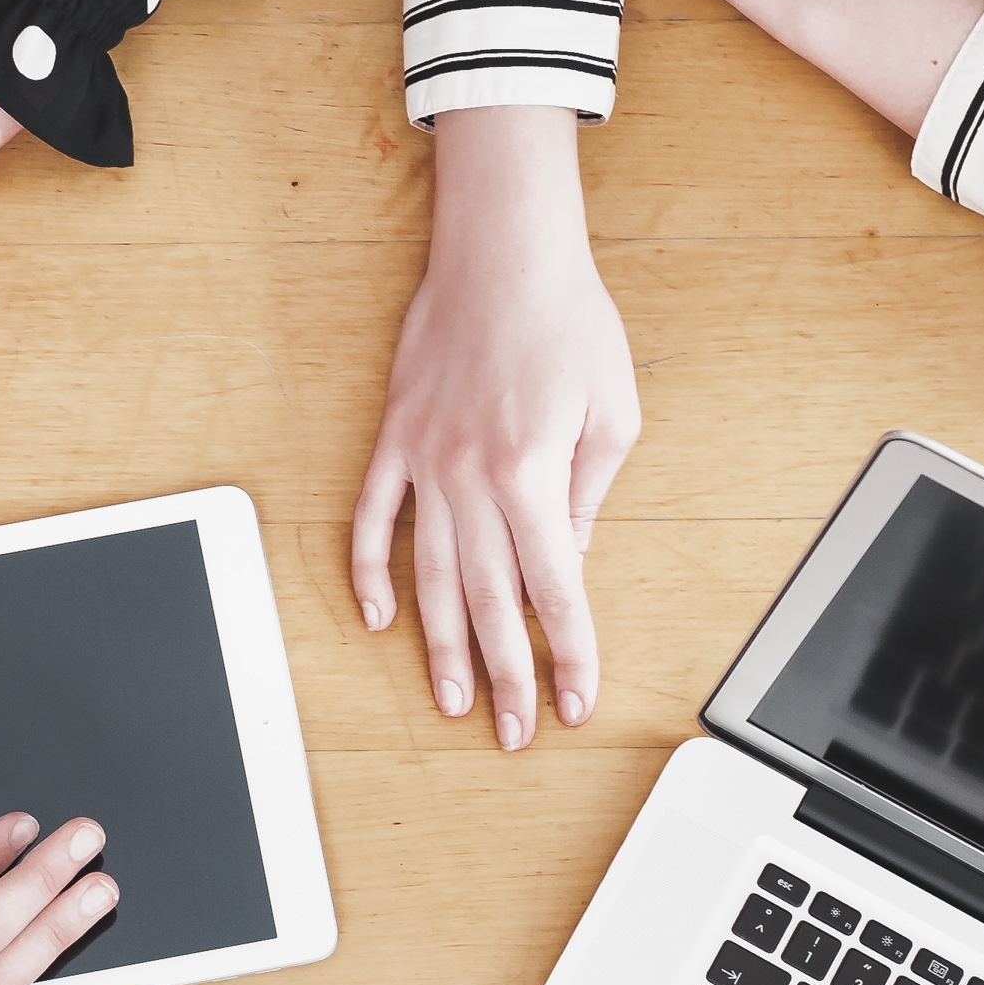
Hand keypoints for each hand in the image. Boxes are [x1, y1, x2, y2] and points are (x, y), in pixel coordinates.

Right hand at [355, 105, 635, 750]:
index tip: (575, 703)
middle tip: (512, 733)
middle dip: (505, 676)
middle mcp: (472, 480)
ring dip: (439, 646)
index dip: (568, 655)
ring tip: (451, 699)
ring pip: (430, 576)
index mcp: (533, 477)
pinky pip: (373, 519)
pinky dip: (370, 571)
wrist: (504, 251)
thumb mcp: (613, 413)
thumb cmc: (569, 321)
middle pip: (488, 602)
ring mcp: (425, 463)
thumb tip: (567, 562)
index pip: (554, 590)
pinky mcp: (395, 439)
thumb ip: (590, 495)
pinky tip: (376, 619)